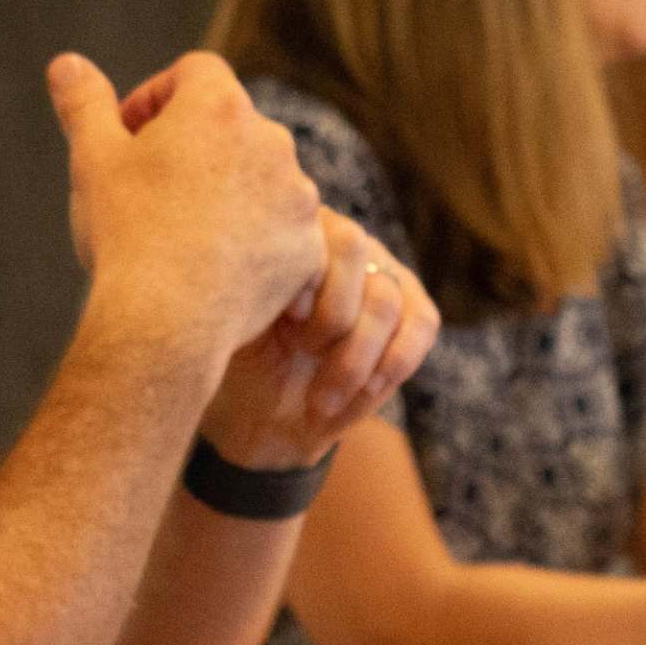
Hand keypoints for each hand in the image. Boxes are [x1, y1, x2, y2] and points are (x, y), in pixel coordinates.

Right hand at [45, 51, 324, 366]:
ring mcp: (298, 197)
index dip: (158, 96)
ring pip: (262, 178)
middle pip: (233, 125)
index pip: (195, 72)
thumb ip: (84, 103)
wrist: (168, 322)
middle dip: (196, 145)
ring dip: (229, 191)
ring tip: (185, 230)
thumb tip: (66, 63)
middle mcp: (272, 141)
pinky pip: (283, 231)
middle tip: (153, 186)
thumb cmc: (126, 232)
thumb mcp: (93, 159)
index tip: (130, 134)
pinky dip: (256, 239)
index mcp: (219, 107)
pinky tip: (218, 265)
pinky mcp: (310, 248)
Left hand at [201, 210, 442, 472]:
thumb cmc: (233, 368)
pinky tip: (363, 392)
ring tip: (321, 399)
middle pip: (354, 249)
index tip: (287, 319)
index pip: (313, 226)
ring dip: (354, 358)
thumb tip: (269, 276)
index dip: (308, 274)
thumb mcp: (225, 330)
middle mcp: (336, 238)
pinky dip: (393, 364)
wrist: (259, 418)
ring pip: (384, 300)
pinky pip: (420, 324)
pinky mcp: (411, 308)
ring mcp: (378, 270)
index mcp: (284, 231)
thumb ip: (244, 294)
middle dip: (331, 316)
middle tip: (303, 352)